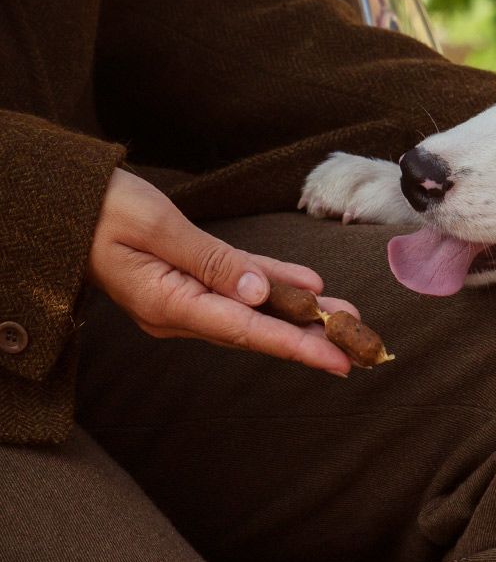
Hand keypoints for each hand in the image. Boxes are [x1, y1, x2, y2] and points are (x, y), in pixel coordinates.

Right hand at [87, 168, 356, 374]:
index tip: (337, 360)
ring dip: (300, 313)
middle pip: (257, 329)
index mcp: (169, 304)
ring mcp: (184, 298)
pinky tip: (310, 288)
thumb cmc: (104, 210)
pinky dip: (275, 286)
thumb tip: (260, 295)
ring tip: (346, 317)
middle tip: (360, 346)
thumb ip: (212, 262)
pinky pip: (240, 286)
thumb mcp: (157, 228)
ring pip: (254, 310)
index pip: (246, 331)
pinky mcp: (188, 280)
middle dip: (310, 337)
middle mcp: (180, 311)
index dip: (296, 346)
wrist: (68, 201)